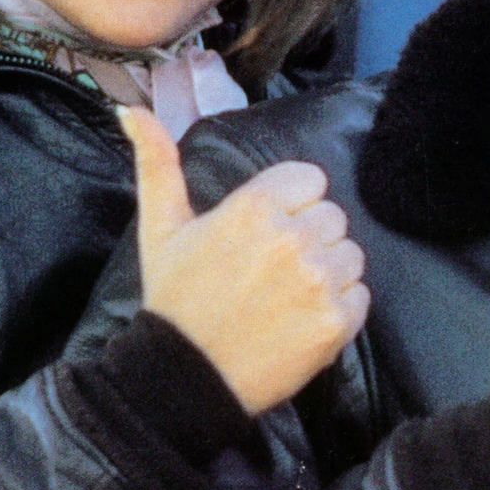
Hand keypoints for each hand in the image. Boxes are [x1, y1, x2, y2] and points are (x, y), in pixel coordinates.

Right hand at [122, 104, 368, 414]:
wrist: (186, 379)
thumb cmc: (174, 301)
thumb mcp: (159, 228)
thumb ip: (157, 163)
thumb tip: (129, 110)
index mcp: (255, 207)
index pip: (310, 180)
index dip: (290, 206)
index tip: (265, 234)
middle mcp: (292, 238)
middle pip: (333, 216)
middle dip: (308, 238)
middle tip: (271, 272)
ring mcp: (317, 281)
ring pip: (351, 255)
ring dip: (327, 273)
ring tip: (285, 297)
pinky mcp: (335, 322)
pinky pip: (360, 296)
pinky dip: (338, 310)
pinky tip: (300, 321)